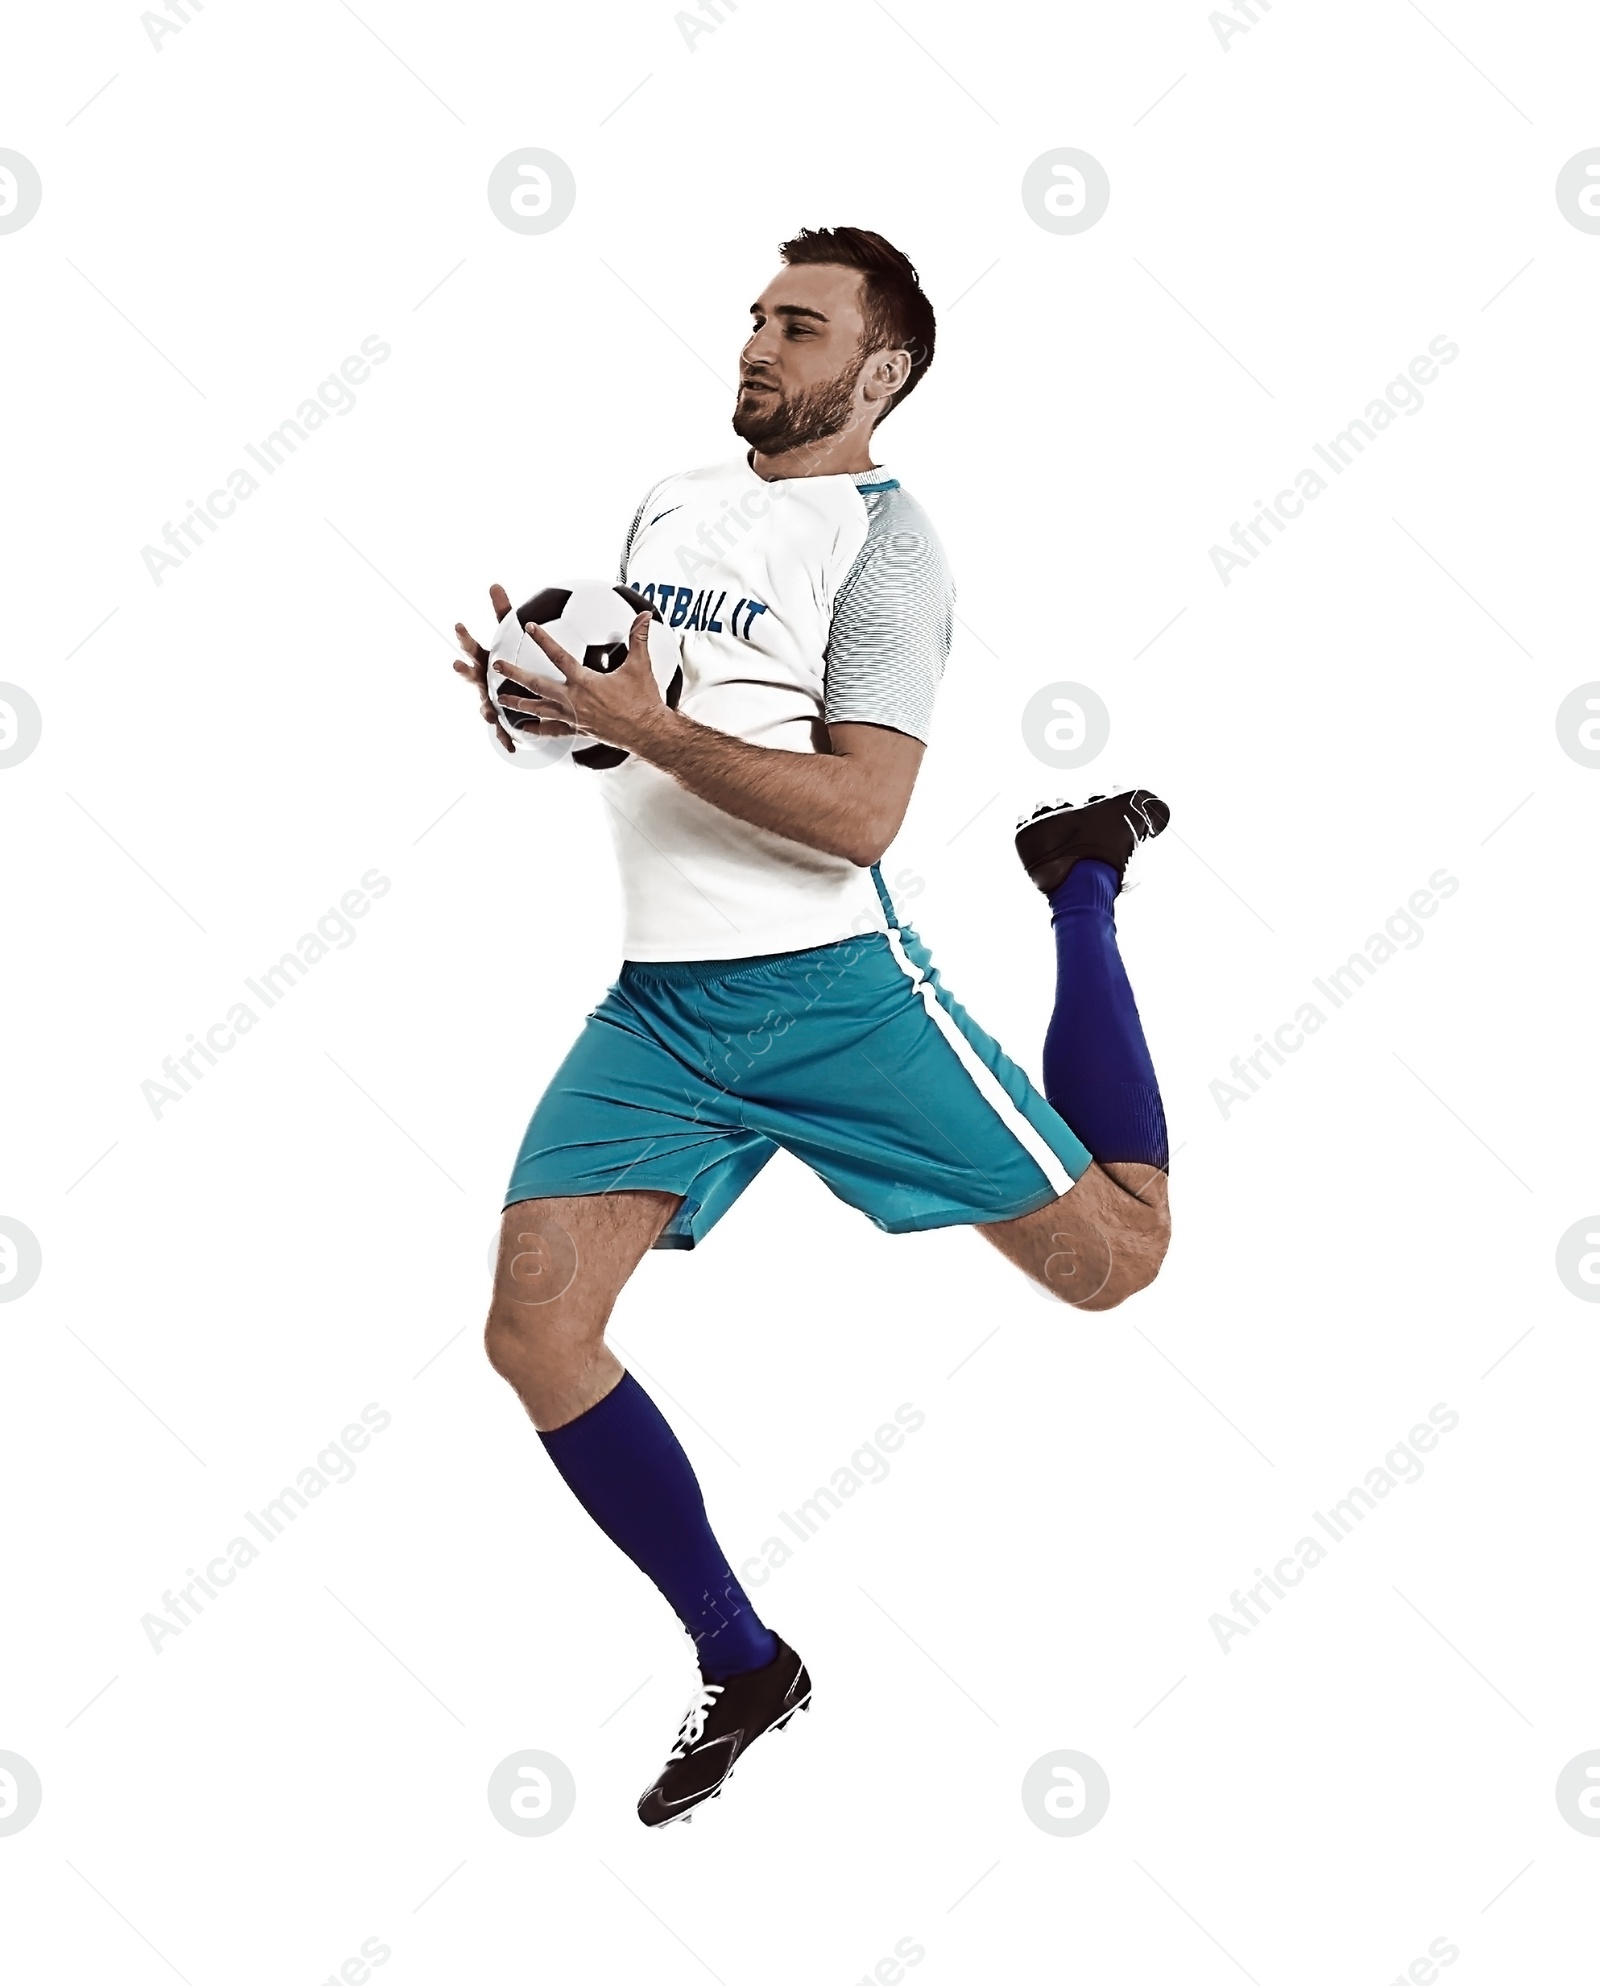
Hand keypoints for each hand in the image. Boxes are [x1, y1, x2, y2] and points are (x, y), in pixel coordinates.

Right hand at [451, 583, 575, 750]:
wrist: (511, 689)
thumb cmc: (508, 658)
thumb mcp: (508, 636)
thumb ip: (503, 612)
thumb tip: (495, 583)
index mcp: (484, 661)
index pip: (471, 646)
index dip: (464, 636)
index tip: (460, 624)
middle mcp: (481, 681)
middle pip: (470, 676)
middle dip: (464, 671)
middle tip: (457, 664)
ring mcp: (488, 700)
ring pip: (484, 705)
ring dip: (485, 710)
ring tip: (488, 714)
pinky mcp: (499, 718)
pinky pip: (502, 730)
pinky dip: (506, 738)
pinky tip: (512, 747)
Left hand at [496, 610, 668, 754]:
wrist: (648, 732)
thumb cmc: (643, 701)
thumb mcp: (640, 666)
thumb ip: (639, 638)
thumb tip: (644, 615)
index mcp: (585, 683)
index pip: (559, 657)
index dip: (543, 640)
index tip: (530, 627)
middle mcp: (574, 700)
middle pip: (537, 684)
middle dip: (515, 673)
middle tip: (497, 665)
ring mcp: (574, 717)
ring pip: (539, 709)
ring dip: (518, 703)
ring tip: (500, 699)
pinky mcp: (578, 730)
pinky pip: (553, 731)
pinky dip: (537, 730)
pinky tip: (524, 730)